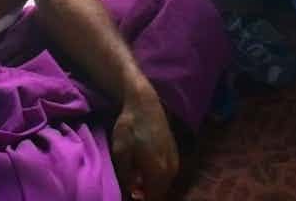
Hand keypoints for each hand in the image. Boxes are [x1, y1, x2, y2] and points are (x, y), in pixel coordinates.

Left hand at [111, 83, 177, 200]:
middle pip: (160, 193)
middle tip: (132, 187)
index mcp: (158, 172)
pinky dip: (157, 177)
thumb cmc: (130, 126)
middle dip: (147, 194)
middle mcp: (171, 170)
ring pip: (164, 184)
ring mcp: (175, 161)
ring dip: (152, 186)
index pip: (153, 199)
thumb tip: (131, 191)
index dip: (141, 200)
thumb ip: (125, 176)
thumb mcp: (120, 152)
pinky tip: (144, 169)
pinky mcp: (175, 154)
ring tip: (136, 178)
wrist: (145, 104)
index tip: (131, 195)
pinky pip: (167, 174)